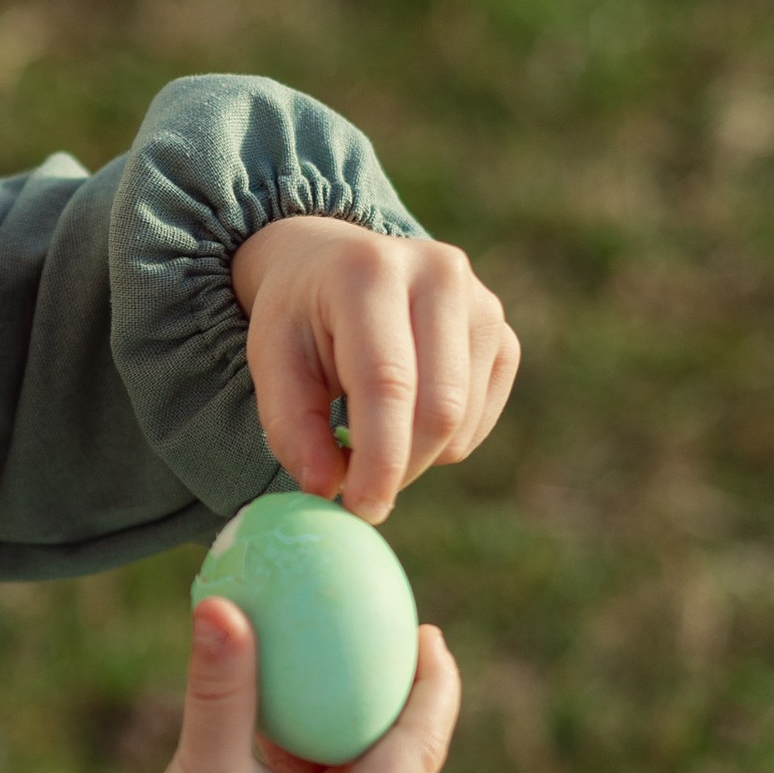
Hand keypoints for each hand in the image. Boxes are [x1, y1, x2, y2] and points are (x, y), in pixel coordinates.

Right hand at [73, 594, 459, 772]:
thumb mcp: (200, 770)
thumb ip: (223, 686)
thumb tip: (221, 603)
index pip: (419, 752)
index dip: (434, 687)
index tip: (427, 630)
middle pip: (402, 769)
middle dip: (394, 701)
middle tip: (387, 634)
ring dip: (352, 733)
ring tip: (339, 666)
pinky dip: (324, 765)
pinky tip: (295, 722)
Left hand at [228, 215, 517, 524]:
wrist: (338, 264)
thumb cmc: (300, 317)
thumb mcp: (271, 359)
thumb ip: (291, 426)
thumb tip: (326, 490)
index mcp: (369, 272)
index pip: (387, 380)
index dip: (379, 456)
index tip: (361, 508)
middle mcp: (439, 274)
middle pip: (438, 407)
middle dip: (400, 466)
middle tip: (359, 490)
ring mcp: (482, 302)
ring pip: (462, 421)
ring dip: (416, 455)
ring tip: (368, 430)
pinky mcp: (503, 333)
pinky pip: (481, 418)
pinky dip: (442, 441)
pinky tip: (405, 412)